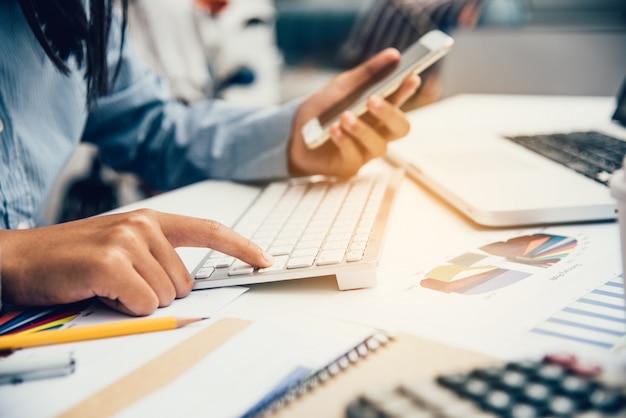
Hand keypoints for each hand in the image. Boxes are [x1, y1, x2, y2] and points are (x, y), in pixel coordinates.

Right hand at [0, 209, 271, 315]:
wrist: (18, 259)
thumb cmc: (70, 259)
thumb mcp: (119, 246)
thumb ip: (156, 256)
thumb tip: (188, 285)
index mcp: (150, 219)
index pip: (209, 230)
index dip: (241, 246)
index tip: (264, 259)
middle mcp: (143, 224)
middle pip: (185, 281)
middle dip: (158, 293)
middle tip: (120, 284)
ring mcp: (126, 240)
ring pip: (164, 295)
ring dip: (137, 301)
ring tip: (106, 285)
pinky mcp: (110, 262)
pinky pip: (143, 303)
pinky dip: (125, 308)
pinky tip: (100, 292)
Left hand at [288, 48, 420, 177]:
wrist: (293, 134)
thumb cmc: (323, 110)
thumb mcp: (342, 86)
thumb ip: (368, 73)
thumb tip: (394, 54)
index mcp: (381, 111)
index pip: (401, 101)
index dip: (408, 90)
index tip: (411, 77)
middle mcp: (379, 132)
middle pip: (400, 128)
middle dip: (390, 113)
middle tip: (374, 99)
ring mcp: (366, 152)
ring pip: (379, 145)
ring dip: (362, 130)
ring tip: (345, 116)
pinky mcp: (349, 166)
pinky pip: (354, 156)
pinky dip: (344, 141)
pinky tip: (334, 129)